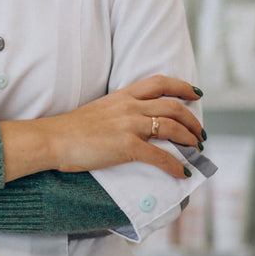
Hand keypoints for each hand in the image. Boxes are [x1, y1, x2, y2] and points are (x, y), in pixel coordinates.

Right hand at [0, 75, 203, 180]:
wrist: (54, 139)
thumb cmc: (73, 128)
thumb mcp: (100, 109)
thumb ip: (121, 110)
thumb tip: (138, 122)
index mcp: (123, 95)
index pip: (160, 83)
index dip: (182, 86)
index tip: (196, 94)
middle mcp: (130, 107)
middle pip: (173, 106)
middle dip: (193, 121)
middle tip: (200, 134)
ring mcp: (129, 126)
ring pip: (172, 128)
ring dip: (190, 141)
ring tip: (196, 150)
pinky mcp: (127, 146)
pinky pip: (160, 156)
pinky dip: (175, 166)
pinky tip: (182, 173)